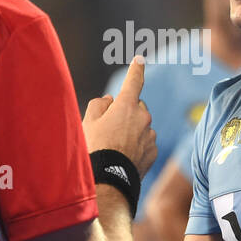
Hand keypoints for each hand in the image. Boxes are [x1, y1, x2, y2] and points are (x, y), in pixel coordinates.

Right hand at [83, 58, 156, 176]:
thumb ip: (99, 104)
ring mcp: (150, 135)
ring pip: (141, 126)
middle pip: (136, 106)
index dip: (136, 69)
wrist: (108, 180)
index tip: (140, 60)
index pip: (134, 81)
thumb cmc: (94, 148)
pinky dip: (137, 146)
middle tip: (109, 127)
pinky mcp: (153, 151)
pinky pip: (145, 143)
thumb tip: (110, 100)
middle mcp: (143, 117)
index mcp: (126, 105)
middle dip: (126, 112)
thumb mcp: (87, 122)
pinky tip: (124, 157)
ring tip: (115, 147)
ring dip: (132, 130)